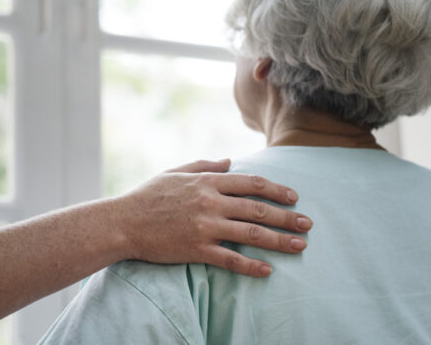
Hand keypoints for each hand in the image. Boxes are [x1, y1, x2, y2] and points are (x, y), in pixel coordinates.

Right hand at [113, 159, 312, 276]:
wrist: (122, 222)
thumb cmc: (147, 196)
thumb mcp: (175, 172)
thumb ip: (204, 165)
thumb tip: (230, 161)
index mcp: (207, 181)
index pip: (251, 183)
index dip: (276, 189)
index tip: (293, 197)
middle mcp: (210, 202)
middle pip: (258, 208)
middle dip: (287, 216)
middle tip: (308, 224)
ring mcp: (204, 227)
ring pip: (251, 233)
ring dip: (279, 241)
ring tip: (300, 245)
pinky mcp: (196, 249)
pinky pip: (230, 259)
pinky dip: (251, 266)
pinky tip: (267, 270)